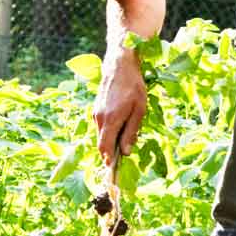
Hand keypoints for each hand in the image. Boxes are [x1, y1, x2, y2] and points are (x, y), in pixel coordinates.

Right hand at [93, 46, 146, 163]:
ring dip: (111, 140)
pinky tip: (121, 125)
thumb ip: (131, 132)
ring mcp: (96, 113)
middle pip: (102, 144)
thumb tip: (125, 152)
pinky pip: (101, 126)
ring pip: (102, 135)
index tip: (114, 170)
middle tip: (124, 157)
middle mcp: (99, 119)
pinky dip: (109, 131)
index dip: (108, 160)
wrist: (119, 65)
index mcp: (111, 120)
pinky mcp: (96, 109)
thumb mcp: (139, 110)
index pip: (104, 148)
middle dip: (111, 153)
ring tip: (126, 137)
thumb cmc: (133, 87)